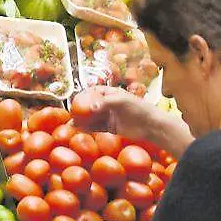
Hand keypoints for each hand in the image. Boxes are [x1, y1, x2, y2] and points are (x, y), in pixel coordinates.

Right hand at [73, 86, 192, 157]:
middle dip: (79, 109)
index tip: (75, 100)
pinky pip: (96, 127)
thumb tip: (91, 108)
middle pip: (90, 105)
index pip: (94, 91)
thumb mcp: (121, 101)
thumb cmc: (138, 108)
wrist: (150, 124)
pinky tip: (80, 129)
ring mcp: (109, 116)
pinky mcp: (110, 127)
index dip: (83, 95)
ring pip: (92, 117)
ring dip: (81, 120)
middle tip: (70, 113)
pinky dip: (88, 128)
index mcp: (111, 94)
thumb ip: (105, 103)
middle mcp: (108, 104)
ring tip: (71, 124)